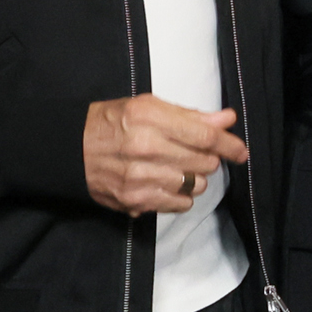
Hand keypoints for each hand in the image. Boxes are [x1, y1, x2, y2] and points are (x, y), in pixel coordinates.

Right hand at [84, 96, 246, 216]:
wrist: (70, 148)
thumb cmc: (112, 122)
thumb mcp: (148, 107)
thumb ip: (190, 115)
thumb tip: (227, 119)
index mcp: (150, 119)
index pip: (205, 136)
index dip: (229, 145)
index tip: (241, 151)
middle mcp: (146, 149)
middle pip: (204, 163)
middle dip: (208, 159)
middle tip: (197, 154)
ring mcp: (140, 178)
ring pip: (195, 186)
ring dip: (195, 178)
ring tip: (179, 168)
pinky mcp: (134, 200)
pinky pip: (179, 204)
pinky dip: (181, 196)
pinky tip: (169, 185)